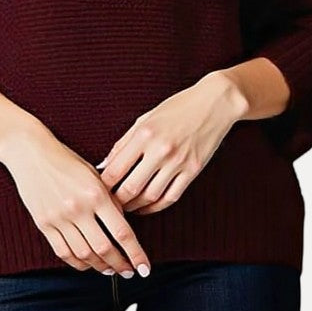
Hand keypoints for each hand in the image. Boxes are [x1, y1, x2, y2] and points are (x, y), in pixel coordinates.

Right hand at [0, 125, 151, 276]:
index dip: (136, 254)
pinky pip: (63, 252)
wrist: (31, 152)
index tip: (144, 267)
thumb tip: (123, 226)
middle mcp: (78, 208)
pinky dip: (78, 263)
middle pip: (104, 249)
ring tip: (110, 269)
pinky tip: (87, 264)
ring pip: (84, 255)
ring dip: (100, 267)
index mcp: (95, 193)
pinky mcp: (44, 224)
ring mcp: (59, 218)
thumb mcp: (95, 174)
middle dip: (120, 265)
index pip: (122, 232)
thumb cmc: (65, 160)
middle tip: (129, 271)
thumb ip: (109, 200)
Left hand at [96, 74, 238, 215]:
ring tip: (126, 208)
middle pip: (130, 188)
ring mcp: (178, 162)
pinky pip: (171, 197)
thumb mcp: (146, 118)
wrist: (214, 103)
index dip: (104, 185)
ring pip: (150, 197)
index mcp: (144, 134)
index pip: (116, 168)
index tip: (98, 191)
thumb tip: (105, 165)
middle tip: (110, 206)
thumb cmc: (177, 107)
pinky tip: (147, 206)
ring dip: (135, 207)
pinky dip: (156, 206)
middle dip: (117, 201)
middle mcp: (160, 149)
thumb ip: (124, 142)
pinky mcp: (193, 170)